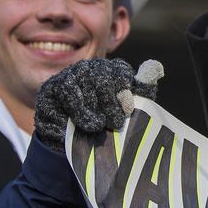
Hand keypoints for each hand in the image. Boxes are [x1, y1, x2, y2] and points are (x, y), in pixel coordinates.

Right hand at [35, 59, 163, 152]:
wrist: (76, 140)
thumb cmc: (108, 122)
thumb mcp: (128, 108)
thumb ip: (143, 90)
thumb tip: (157, 68)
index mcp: (109, 69)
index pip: (118, 71)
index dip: (124, 88)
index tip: (128, 107)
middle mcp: (88, 68)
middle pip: (100, 77)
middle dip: (109, 102)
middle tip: (116, 122)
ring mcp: (67, 77)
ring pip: (79, 86)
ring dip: (91, 109)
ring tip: (99, 126)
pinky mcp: (50, 90)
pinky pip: (64, 97)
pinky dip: (75, 112)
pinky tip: (83, 125)